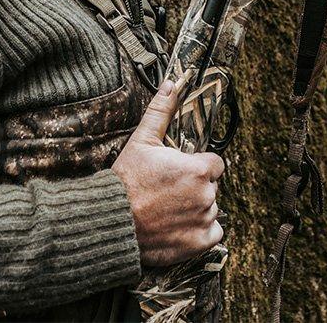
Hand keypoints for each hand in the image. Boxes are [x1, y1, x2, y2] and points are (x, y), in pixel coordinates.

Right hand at [112, 79, 225, 266]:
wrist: (111, 221)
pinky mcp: (199, 242)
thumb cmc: (125, 180)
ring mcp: (204, 220)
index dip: (197, 166)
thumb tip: (172, 84)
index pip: (215, 164)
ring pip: (210, 210)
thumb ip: (161, 111)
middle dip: (195, 188)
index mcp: (199, 168)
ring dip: (196, 210)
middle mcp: (206, 194)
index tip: (179, 172)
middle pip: (211, 188)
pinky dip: (199, 232)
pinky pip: (213, 233)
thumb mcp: (142, 141)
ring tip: (168, 210)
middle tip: (168, 192)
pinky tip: (177, 226)